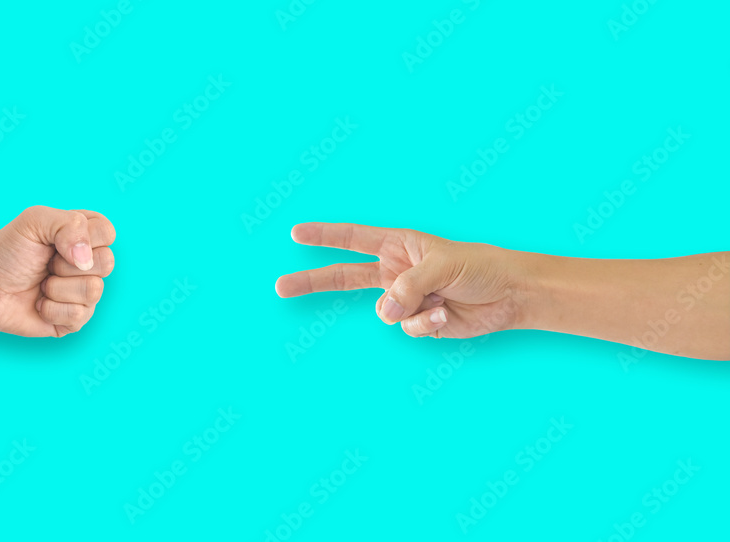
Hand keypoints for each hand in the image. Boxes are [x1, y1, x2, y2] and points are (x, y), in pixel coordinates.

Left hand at [0, 206, 115, 337]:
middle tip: (46, 264)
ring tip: (41, 284)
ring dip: (57, 288)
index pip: (107, 233)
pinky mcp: (74, 319)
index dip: (82, 238)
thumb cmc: (6, 252)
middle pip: (106, 263)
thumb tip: (86, 260)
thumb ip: (69, 224)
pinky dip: (51, 309)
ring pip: (94, 291)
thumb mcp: (34, 221)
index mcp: (83, 236)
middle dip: (67, 264)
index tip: (54, 241)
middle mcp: (88, 264)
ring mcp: (83, 293)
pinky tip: (39, 303)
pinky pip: (79, 315)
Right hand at [275, 223, 525, 338]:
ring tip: (441, 297)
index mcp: (398, 245)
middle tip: (279, 286)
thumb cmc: (480, 267)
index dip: (324, 236)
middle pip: (343, 278)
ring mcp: (404, 299)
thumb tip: (384, 311)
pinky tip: (448, 312)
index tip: (295, 234)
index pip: (353, 239)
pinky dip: (427, 323)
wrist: (509, 296)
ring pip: (386, 312)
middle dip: (312, 282)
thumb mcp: (443, 265)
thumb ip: (408, 285)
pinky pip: (407, 329)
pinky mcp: (418, 322)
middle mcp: (395, 271)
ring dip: (412, 308)